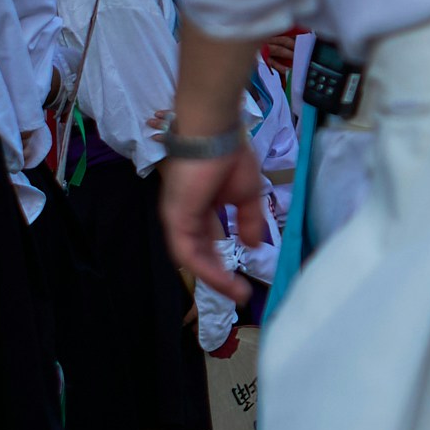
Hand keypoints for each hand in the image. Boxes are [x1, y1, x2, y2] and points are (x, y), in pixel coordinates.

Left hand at [163, 146, 255, 298]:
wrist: (214, 134)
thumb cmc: (230, 156)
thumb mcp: (247, 194)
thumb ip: (249, 221)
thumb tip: (254, 245)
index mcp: (200, 209)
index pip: (208, 243)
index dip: (224, 262)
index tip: (244, 281)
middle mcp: (185, 217)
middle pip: (199, 254)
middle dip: (219, 276)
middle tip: (240, 295)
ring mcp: (177, 219)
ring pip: (192, 257)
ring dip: (214, 277)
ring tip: (235, 292)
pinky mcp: (175, 219)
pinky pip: (187, 251)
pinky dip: (205, 267)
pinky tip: (223, 278)